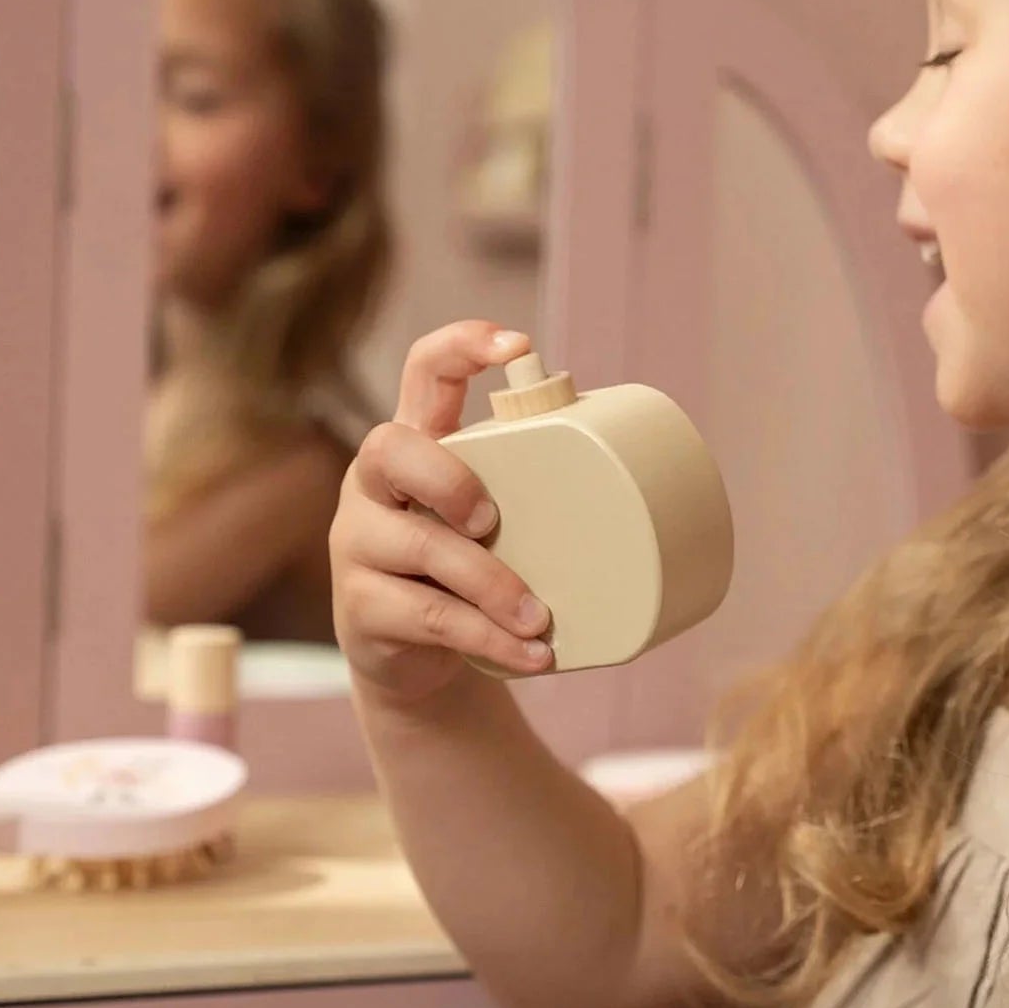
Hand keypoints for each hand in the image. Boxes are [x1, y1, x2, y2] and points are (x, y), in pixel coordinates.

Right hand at [330, 321, 554, 704]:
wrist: (418, 663)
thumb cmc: (469, 571)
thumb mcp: (493, 521)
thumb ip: (532, 491)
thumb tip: (650, 473)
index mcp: (415, 446)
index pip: (422, 371)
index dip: (461, 345)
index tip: (518, 344)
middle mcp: (374, 485)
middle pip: (391, 448)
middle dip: (450, 479)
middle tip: (494, 518)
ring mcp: (359, 544)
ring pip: (419, 547)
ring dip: (490, 582)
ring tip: (540, 618)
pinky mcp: (362, 608)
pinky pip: (427, 618)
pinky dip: (487, 637)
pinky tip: (530, 654)